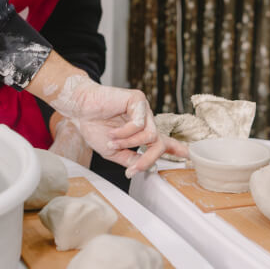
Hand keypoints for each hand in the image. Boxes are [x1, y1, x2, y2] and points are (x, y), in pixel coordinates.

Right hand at [49, 74, 187, 176]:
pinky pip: (140, 123)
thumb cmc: (94, 127)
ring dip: (129, 143)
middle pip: (158, 143)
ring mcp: (144, 109)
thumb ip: (130, 159)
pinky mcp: (138, 100)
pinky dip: (125, 132)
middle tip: (134, 168)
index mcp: (141, 132)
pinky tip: (112, 131)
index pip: (162, 142)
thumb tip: (147, 168)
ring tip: (113, 140)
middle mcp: (146, 120)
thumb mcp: (113, 151)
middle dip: (148, 158)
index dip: (175, 148)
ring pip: (150, 135)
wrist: (81, 109)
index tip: (188, 155)